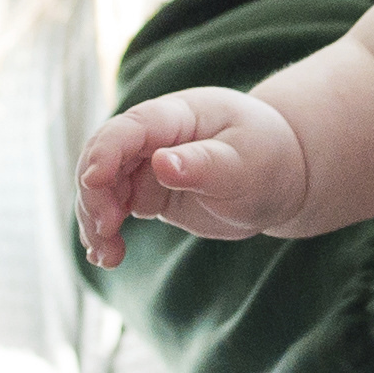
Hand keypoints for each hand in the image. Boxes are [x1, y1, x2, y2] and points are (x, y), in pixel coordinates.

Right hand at [78, 88, 312, 263]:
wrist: (280, 176)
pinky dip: (105, 231)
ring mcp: (146, 165)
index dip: (106, 151)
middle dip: (95, 193)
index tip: (94, 181)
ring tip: (107, 256)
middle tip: (106, 231)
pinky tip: (106, 257)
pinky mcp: (147, 192)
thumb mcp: (246, 163)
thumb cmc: (268, 160)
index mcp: (179, 115)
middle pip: (104, 156)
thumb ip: (205, 164)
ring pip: (102, 187)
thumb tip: (161, 164)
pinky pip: (114, 208)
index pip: (130, 127)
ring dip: (95, 219)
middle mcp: (154, 137)